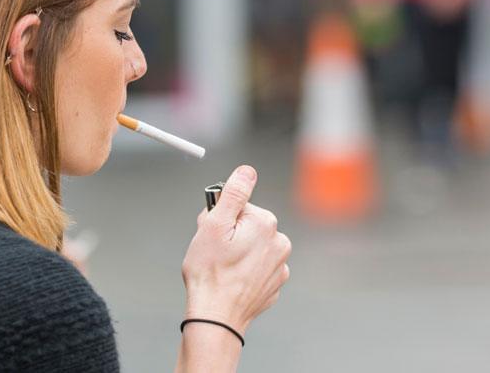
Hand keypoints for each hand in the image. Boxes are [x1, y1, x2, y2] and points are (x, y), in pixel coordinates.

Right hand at [180, 165, 291, 334]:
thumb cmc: (210, 272)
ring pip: (253, 246)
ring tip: (223, 269)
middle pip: (248, 225)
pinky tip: (232, 281)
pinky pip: (258, 267)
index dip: (220, 218)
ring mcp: (280, 265)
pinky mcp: (275, 284)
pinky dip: (246, 271)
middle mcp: (279, 242)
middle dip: (230, 234)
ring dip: (239, 252)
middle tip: (214, 252)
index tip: (212, 234)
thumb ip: (233, 194)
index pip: (239, 207)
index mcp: (266, 223)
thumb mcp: (213, 225)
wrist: (217, 317)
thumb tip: (247, 171)